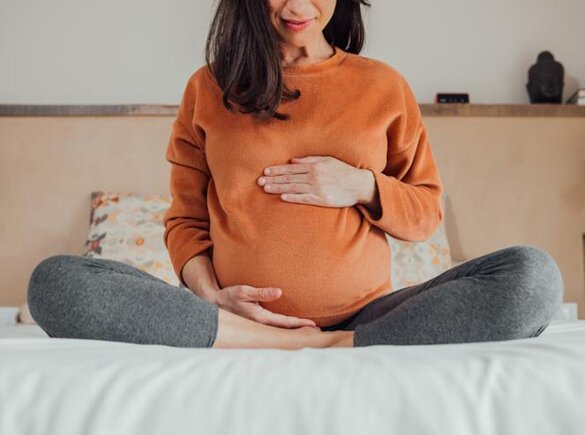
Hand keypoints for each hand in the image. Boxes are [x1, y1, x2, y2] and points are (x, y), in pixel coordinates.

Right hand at [215, 284, 318, 328]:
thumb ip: (262, 292)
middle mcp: (261, 325)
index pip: (284, 322)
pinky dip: (286, 329)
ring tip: (309, 331)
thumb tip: (279, 292)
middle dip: (301, 331)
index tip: (313, 325)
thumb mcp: (244, 291)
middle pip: (285, 330)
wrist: (215, 304)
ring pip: (280, 331)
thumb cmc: (230, 296)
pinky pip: (275, 329)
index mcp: (260, 317)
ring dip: (294, 331)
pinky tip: (292, 328)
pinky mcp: (257, 324)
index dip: (299, 323)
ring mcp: (259, 326)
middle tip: (318, 333)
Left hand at [256, 155, 375, 207]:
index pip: (291, 168)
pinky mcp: (322, 199)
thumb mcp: (327, 160)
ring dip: (278, 188)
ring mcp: (317, 188)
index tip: (265, 172)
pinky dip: (293, 197)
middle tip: (259, 182)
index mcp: (314, 166)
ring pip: (293, 187)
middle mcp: (314, 176)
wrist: (359, 184)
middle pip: (289, 177)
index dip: (277, 170)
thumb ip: (310, 160)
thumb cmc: (343, 171)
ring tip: (266, 189)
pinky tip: (282, 197)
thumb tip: (293, 161)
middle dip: (273, 180)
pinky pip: (304, 198)